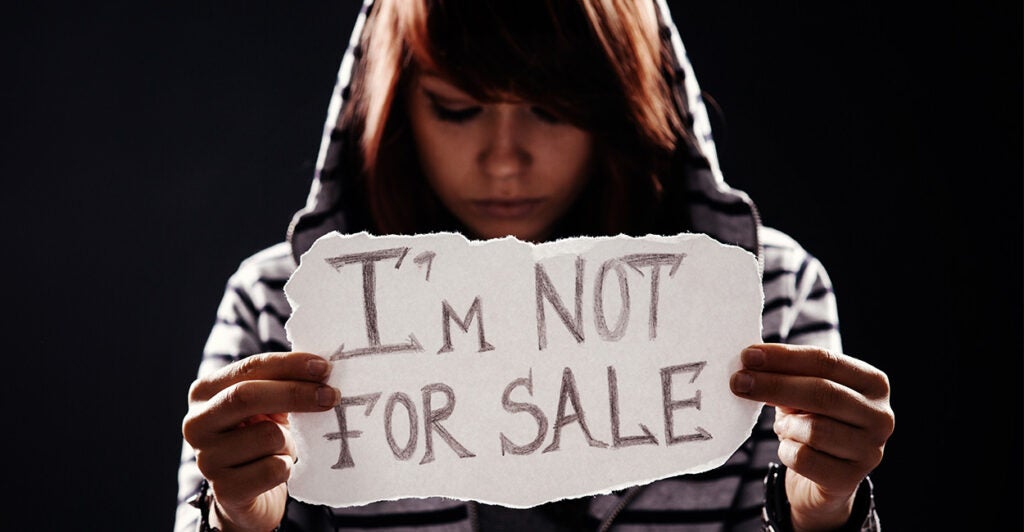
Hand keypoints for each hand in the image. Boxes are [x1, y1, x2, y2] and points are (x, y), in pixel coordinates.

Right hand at [181, 352, 339, 531]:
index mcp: (205, 393)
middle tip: (331, 395)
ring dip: (289, 441)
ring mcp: (207, 459)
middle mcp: (196, 424)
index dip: (289, 365)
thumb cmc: (260, 437)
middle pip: (246, 396)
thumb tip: (321, 370)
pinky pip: (273, 469)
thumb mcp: (267, 405)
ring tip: (282, 448)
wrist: (248, 493)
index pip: (249, 368)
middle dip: (295, 393)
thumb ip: (282, 383)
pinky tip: (277, 468)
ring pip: (268, 436)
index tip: (324, 367)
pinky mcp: (225, 491)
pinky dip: (286, 466)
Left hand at [730, 344, 893, 530]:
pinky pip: (804, 459)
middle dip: (774, 385)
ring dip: (786, 426)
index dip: (784, 357)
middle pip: (821, 392)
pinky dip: (786, 451)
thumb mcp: (804, 394)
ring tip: (784, 427)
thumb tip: (750, 364)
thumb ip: (787, 375)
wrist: (823, 478)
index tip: (748, 356)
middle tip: (738, 382)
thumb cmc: (813, 422)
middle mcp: (880, 415)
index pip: (825, 360)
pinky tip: (789, 448)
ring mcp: (870, 450)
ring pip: (813, 429)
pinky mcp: (851, 479)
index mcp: (873, 383)